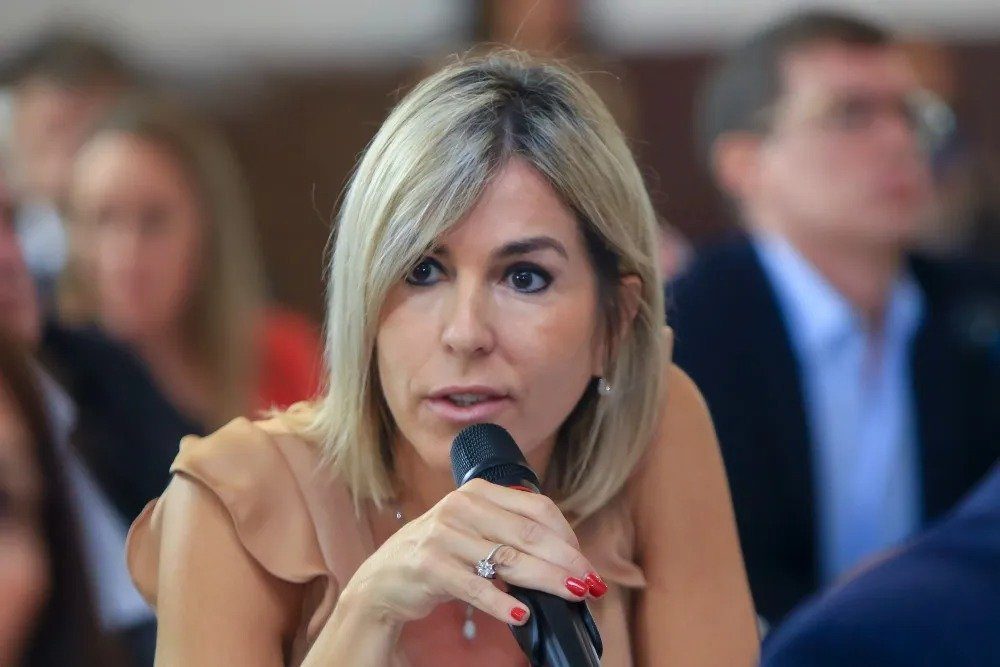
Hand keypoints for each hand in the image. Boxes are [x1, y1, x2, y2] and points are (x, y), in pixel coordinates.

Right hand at [341, 479, 607, 628]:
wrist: (383, 579)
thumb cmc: (439, 554)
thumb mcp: (472, 529)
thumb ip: (510, 531)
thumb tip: (566, 556)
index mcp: (478, 492)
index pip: (536, 508)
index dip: (566, 535)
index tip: (584, 560)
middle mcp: (461, 507)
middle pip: (529, 534)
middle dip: (566, 560)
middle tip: (590, 582)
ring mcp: (444, 536)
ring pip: (509, 560)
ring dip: (547, 580)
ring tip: (573, 594)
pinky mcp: (430, 567)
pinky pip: (476, 588)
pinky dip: (503, 603)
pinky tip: (523, 614)